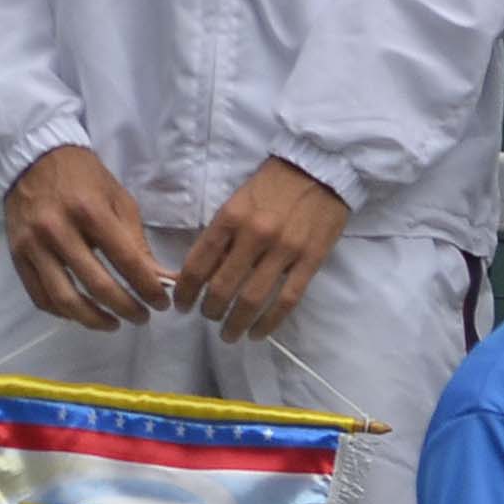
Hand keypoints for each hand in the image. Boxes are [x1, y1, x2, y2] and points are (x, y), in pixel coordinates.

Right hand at [1, 145, 171, 330]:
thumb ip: (137, 242)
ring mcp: (32, 245)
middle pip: (96, 284)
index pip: (125, 260)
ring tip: (114, 324)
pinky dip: (62, 312)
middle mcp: (57, 230)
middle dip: (126, 307)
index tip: (162, 303)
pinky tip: (82, 315)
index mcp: (90, 212)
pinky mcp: (16, 256)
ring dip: (93, 319)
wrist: (33, 160)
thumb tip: (161, 279)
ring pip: (64, 298)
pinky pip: (39, 295)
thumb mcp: (119, 200)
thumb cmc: (84, 178)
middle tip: (143, 317)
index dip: (148, 287)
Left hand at [176, 158, 348, 342]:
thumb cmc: (274, 184)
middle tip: (208, 318)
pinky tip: (259, 333)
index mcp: (230, 218)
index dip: (186, 292)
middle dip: (210, 311)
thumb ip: (222, 235)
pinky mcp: (311, 260)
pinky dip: (270, 322)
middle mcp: (254, 236)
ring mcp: (284, 250)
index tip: (182, 305)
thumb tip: (205, 272)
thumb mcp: (237, 201)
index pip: (198, 265)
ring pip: (252, 299)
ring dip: (236, 323)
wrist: (321, 169)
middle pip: (222, 288)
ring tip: (230, 334)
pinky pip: (287, 300)